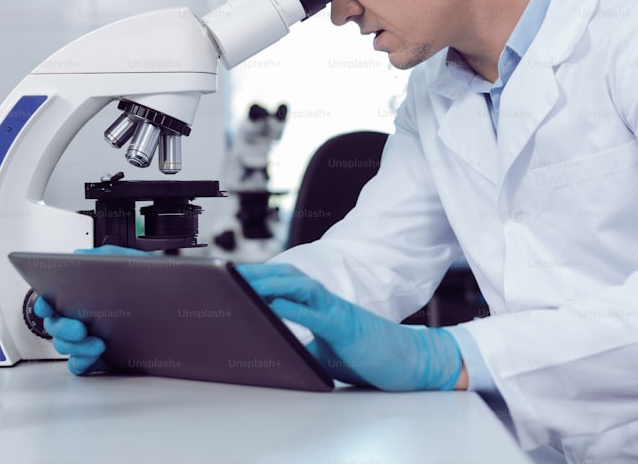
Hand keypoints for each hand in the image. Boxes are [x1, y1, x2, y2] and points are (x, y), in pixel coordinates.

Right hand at [33, 244, 148, 374]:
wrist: (177, 312)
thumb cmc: (152, 285)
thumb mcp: (133, 262)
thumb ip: (107, 255)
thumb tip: (80, 256)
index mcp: (84, 294)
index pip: (53, 298)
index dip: (43, 302)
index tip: (46, 304)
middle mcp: (82, 317)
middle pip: (54, 325)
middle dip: (62, 327)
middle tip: (80, 327)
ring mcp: (87, 338)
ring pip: (64, 346)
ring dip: (76, 345)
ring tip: (98, 342)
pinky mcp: (98, 358)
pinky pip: (78, 365)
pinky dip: (82, 361)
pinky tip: (96, 354)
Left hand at [236, 263, 461, 390]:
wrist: (412, 361)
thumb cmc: (369, 356)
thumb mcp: (325, 352)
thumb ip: (299, 345)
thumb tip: (270, 349)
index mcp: (321, 306)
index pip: (285, 284)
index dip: (258, 278)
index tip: (230, 279)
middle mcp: (327, 302)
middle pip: (287, 277)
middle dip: (256, 275)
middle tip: (225, 275)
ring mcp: (337, 311)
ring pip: (299, 287)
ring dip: (269, 284)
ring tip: (241, 284)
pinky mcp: (346, 327)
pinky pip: (316, 314)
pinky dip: (293, 309)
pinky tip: (273, 307)